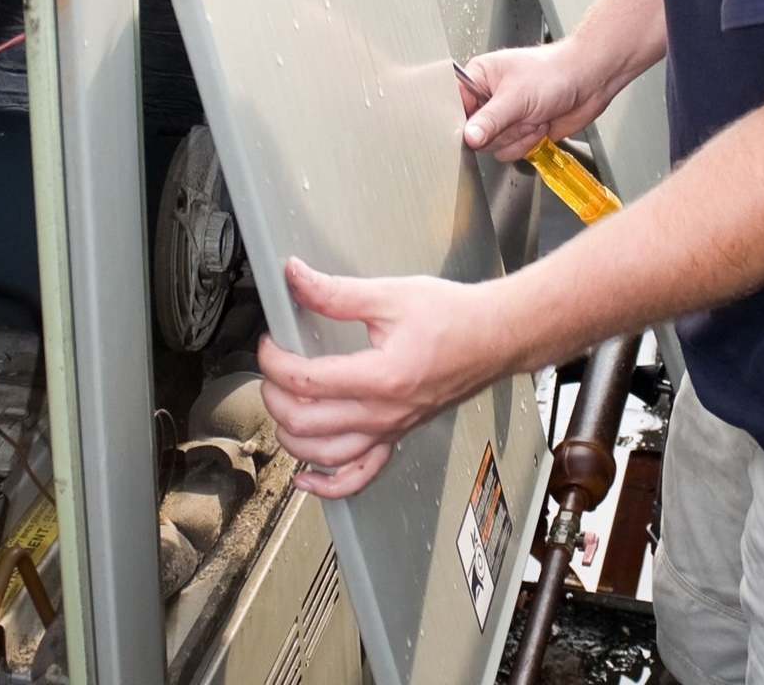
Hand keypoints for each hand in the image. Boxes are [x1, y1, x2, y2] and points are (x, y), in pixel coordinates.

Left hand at [257, 257, 510, 497]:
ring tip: (279, 408)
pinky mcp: (398, 436)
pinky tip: (306, 478)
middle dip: (275, 396)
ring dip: (290, 437)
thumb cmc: (454, 316)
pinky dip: (328, 485)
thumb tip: (297, 278)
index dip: (275, 362)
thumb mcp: (391, 295)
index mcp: (381, 377)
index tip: (269, 343)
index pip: (307, 381)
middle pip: (307, 423)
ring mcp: (391, 430)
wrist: (494, 336)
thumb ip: (337, 292)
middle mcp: (384, 413)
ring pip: (325, 456)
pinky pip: (360, 475)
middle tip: (270, 369)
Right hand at [456, 43, 604, 160]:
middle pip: (475, 132)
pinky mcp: (520, 132)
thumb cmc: (555, 72)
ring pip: (493, 145)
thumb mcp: (517, 96)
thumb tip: (469, 136)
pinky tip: (540, 125)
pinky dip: (529, 144)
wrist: (589, 82)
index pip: (455, 105)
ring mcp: (505, 116)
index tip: (480, 126)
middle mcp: (489, 98)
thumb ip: (490, 119)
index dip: (465, 120)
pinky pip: (511, 151)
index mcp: (480, 77)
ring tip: (533, 116)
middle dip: (503, 129)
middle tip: (520, 113)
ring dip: (519, 136)